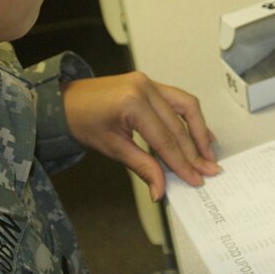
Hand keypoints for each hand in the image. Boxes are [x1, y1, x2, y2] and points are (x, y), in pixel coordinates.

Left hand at [61, 72, 219, 200]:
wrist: (66, 102)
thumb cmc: (83, 122)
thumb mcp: (113, 149)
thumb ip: (143, 167)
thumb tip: (161, 191)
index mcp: (132, 103)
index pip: (165, 140)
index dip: (182, 163)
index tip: (196, 179)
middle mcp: (145, 88)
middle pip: (178, 126)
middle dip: (194, 152)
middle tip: (207, 172)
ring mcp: (149, 82)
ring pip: (186, 107)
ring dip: (199, 132)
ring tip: (208, 155)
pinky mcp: (150, 83)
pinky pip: (177, 99)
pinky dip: (190, 118)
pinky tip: (200, 133)